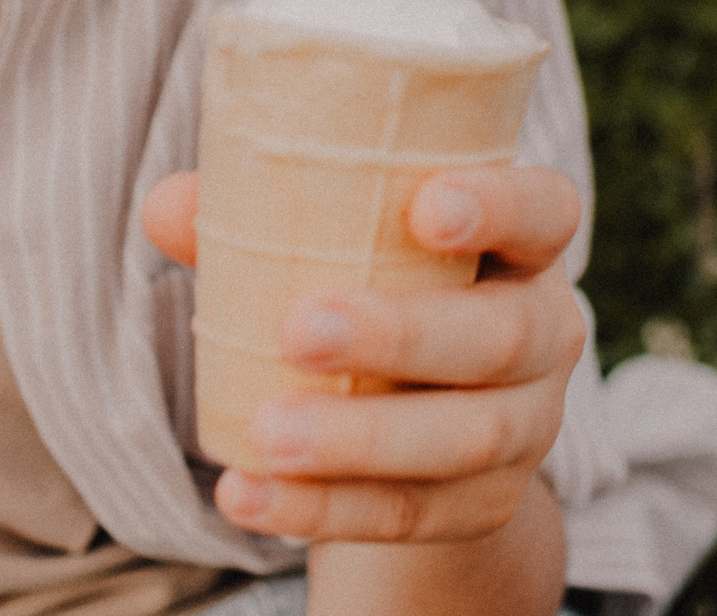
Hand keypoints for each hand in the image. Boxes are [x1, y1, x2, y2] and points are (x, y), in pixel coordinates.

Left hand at [142, 164, 587, 543]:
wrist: (430, 417)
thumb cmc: (380, 293)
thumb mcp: (346, 248)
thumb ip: (264, 218)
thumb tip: (170, 205)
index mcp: (523, 248)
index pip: (545, 211)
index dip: (499, 206)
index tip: (426, 207)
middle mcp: (546, 332)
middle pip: (502, 335)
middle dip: (401, 334)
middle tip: (299, 330)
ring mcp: (526, 424)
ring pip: (465, 437)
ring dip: (361, 438)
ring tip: (267, 434)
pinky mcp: (486, 501)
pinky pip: (411, 512)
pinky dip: (324, 508)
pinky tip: (248, 494)